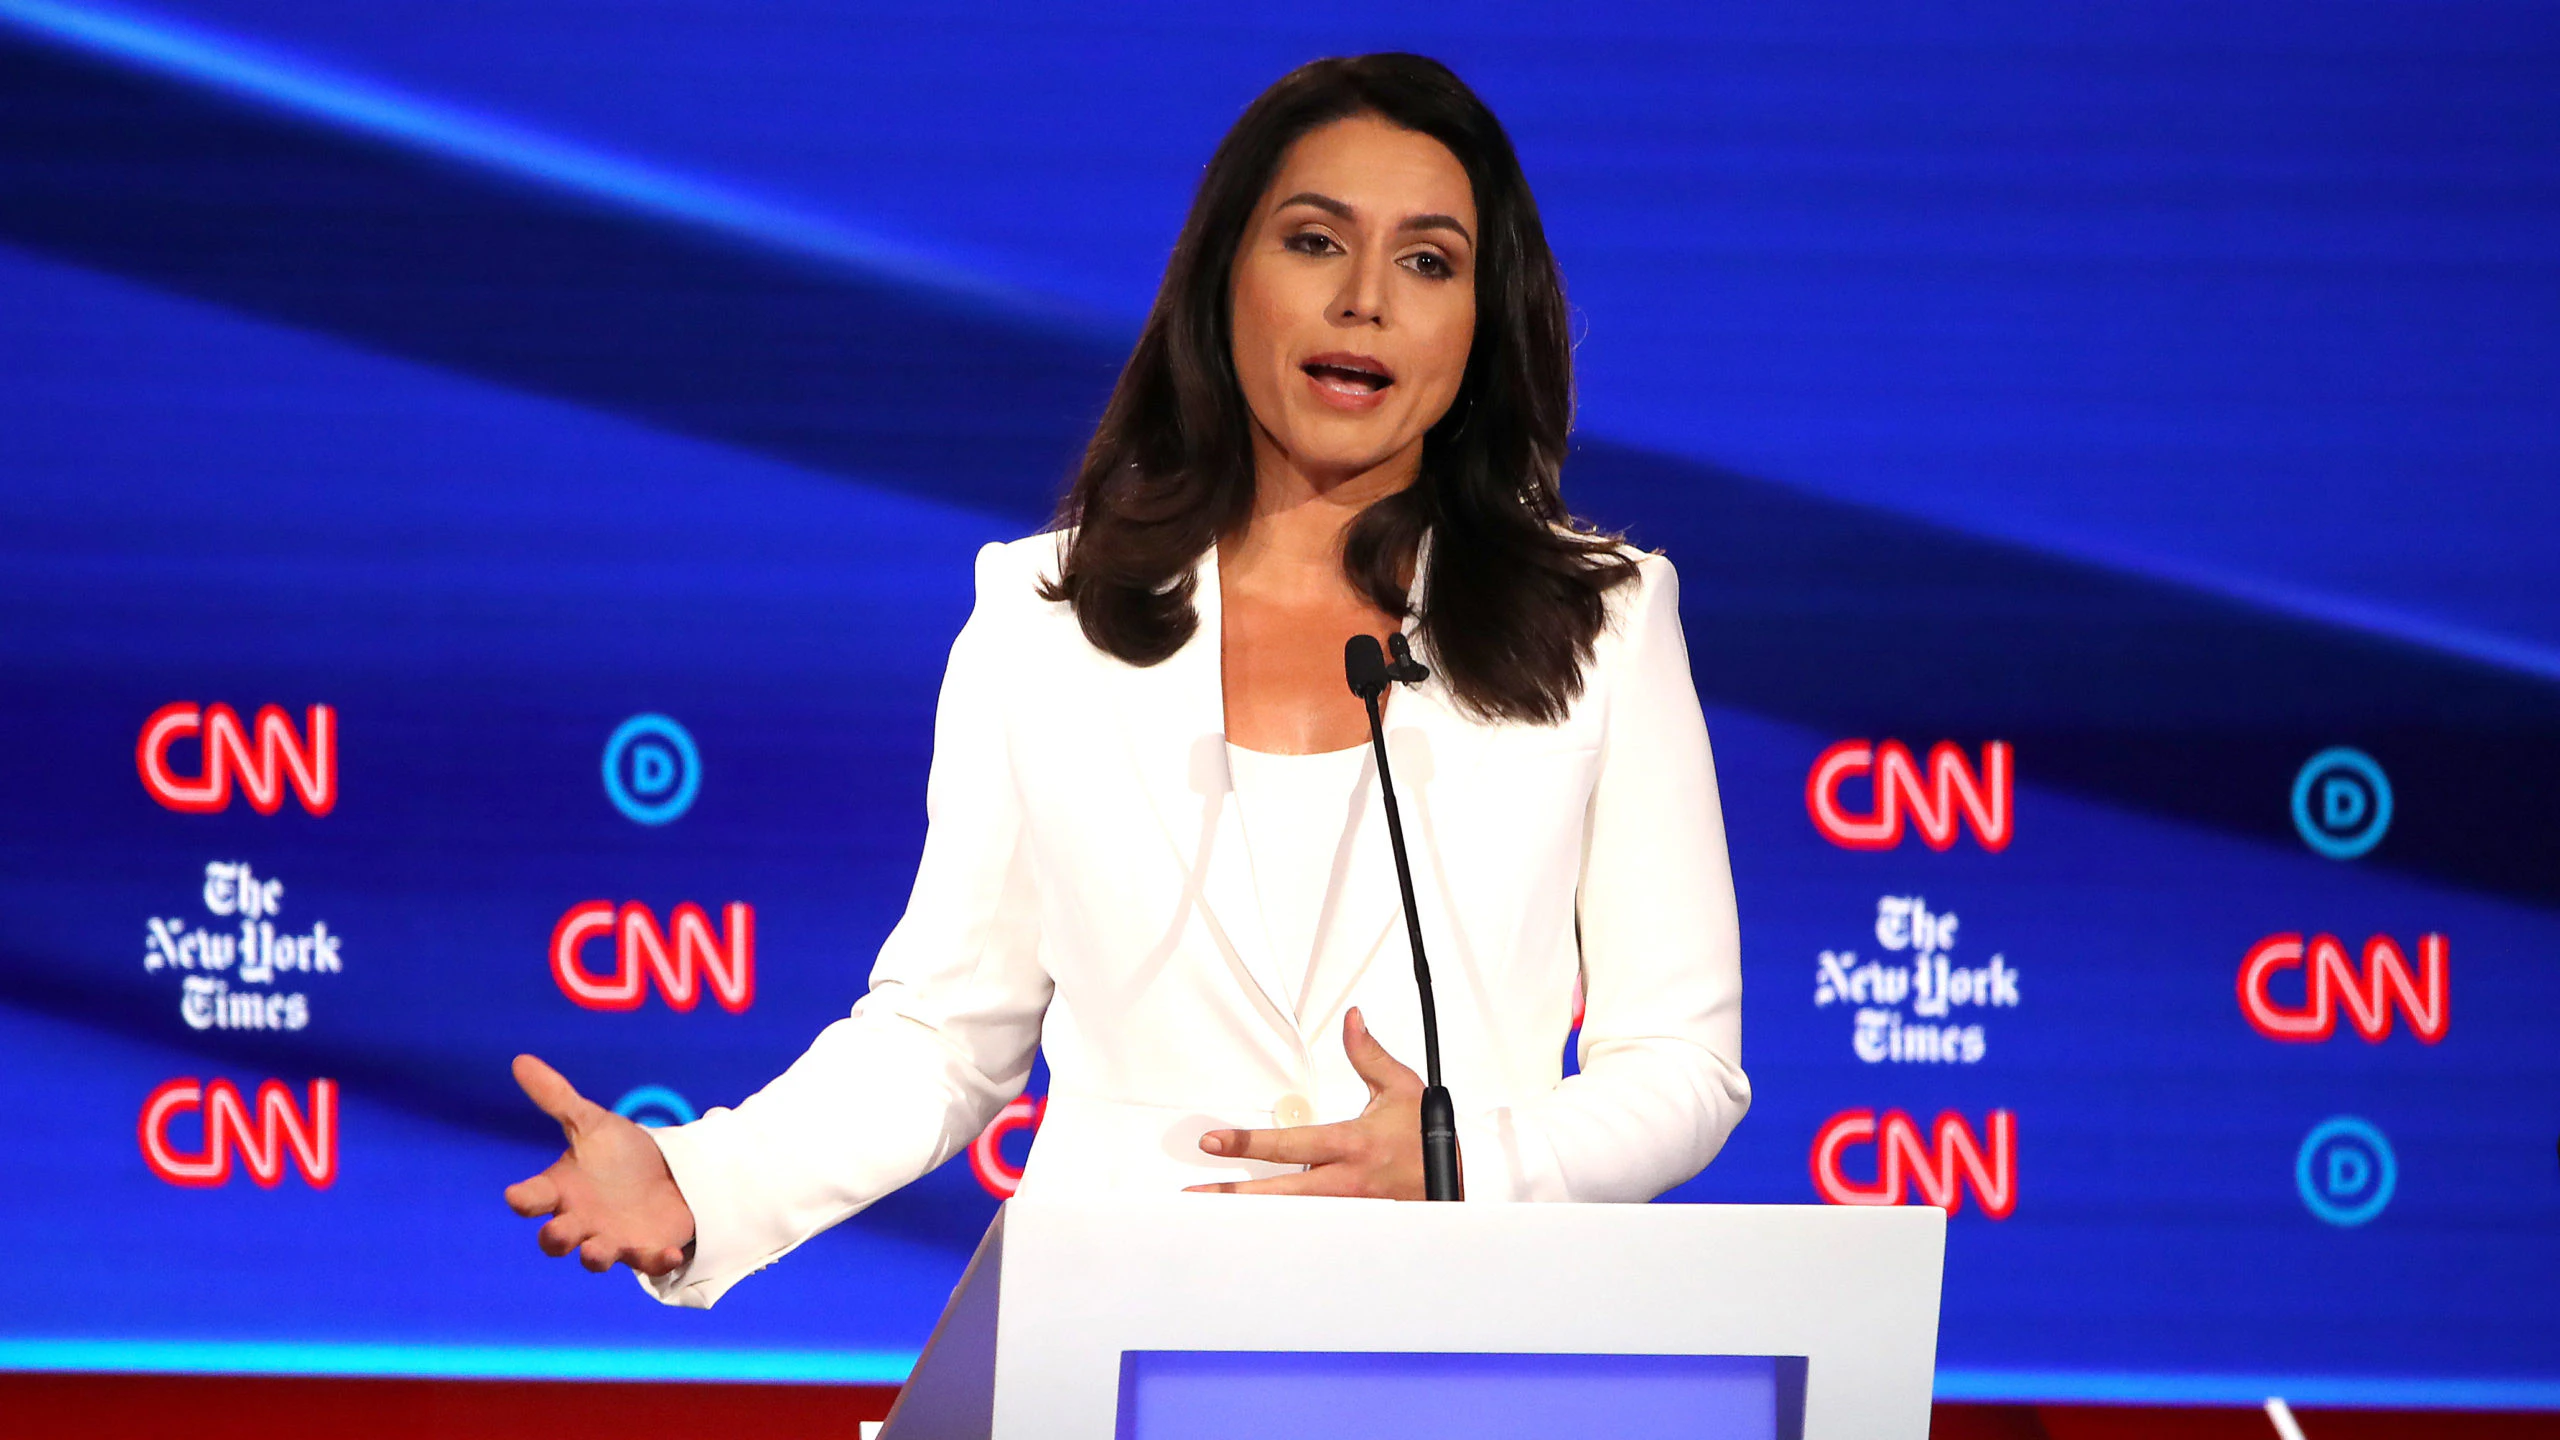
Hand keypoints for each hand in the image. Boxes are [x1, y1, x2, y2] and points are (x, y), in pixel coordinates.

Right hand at [503, 1054, 696, 1276]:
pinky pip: (648, 1262)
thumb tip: (519, 1059)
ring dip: (594, 1257)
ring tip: (594, 1253)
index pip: (531, 1198)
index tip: (516, 1195)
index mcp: (561, 1190)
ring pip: (596, 1257)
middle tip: (558, 1231)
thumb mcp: (591, 1123)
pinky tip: (668, 1252)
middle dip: (555, 1237)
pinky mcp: (646, 1249)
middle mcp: (580, 1221)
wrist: (666, 1174)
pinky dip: (657, 1260)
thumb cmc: (618, 1154)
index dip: (523, 1199)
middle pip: (556, 1239)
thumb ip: (556, 1097)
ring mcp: (612, 1239)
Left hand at [1186, 1007, 1455, 1199]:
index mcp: (1352, 1144)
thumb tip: (1352, 1021)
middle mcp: (1346, 1180)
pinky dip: (1283, 1226)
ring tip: (1214, 1213)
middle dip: (1235, 1194)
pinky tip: (1256, 1226)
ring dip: (1252, 1215)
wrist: (1459, 1176)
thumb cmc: (1428, 1135)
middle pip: (1280, 1191)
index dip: (1247, 1143)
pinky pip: (1313, 1224)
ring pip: (1292, 1214)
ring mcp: (1349, 1207)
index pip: (1289, 1144)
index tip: (1214, 1141)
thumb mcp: (1401, 1087)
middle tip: (1197, 1193)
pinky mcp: (1355, 1222)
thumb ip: (1368, 1054)